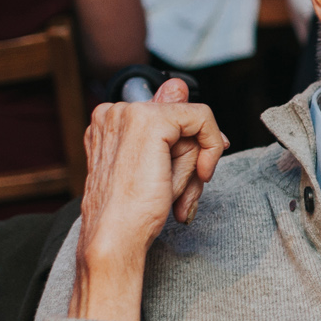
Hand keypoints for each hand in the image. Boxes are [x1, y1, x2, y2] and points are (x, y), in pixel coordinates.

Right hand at [70, 78, 228, 320]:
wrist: (115, 236)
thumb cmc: (133, 212)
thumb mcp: (158, 166)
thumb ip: (173, 129)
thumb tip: (178, 85)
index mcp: (110, 122)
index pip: (168, 117)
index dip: (189, 146)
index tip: (197, 172)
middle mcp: (113, 111)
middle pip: (182, 121)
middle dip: (191, 162)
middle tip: (178, 195)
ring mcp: (128, 113)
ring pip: (192, 123)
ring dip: (194, 166)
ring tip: (174, 195)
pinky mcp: (150, 120)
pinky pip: (203, 118)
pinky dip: (210, 149)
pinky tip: (198, 176)